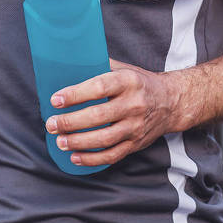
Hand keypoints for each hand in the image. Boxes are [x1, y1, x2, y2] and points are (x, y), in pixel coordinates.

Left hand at [44, 59, 182, 167]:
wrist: (171, 102)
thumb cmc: (140, 83)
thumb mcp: (125, 69)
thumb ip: (100, 67)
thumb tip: (68, 64)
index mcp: (129, 81)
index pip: (99, 87)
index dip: (76, 94)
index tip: (55, 99)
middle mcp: (134, 104)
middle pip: (98, 116)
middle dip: (70, 122)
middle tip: (51, 124)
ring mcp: (136, 126)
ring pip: (104, 138)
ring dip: (78, 142)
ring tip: (60, 141)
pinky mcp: (136, 143)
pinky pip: (112, 155)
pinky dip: (92, 159)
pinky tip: (75, 156)